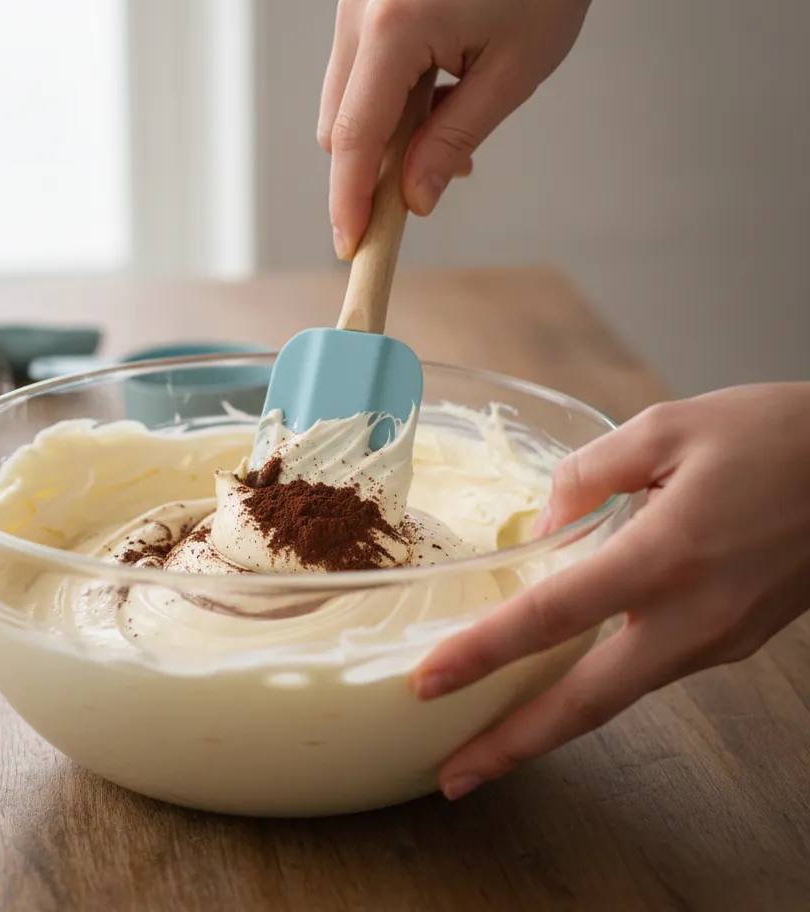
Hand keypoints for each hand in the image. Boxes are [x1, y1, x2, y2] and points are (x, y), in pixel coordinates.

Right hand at [318, 0, 612, 257]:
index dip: (349, 201)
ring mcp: (359, 3)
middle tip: (435, 184)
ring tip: (452, 136)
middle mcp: (361, 10)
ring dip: (386, 140)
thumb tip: (414, 200)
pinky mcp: (368, 4)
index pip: (353, 137)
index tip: (352, 247)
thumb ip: (451, 142)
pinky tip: (439, 102)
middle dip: (374, 172)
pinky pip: (361, 80)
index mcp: (394, 25)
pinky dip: (390, 109)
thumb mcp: (509, 79)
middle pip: (338, 128)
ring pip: (346, 107)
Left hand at [412, 383, 809, 799]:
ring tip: (491, 737)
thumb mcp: (666, 426)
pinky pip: (650, 667)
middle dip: (514, 745)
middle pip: (588, 701)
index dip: (483, 653)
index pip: (552, 616)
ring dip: (551, 722)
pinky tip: (560, 678)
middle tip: (451, 776)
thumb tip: (542, 530)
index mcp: (667, 554)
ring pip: (619, 693)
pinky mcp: (734, 641)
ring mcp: (719, 639)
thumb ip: (588, 475)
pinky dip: (596, 684)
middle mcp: (694, 615)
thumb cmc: (774, 435)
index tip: (428, 681)